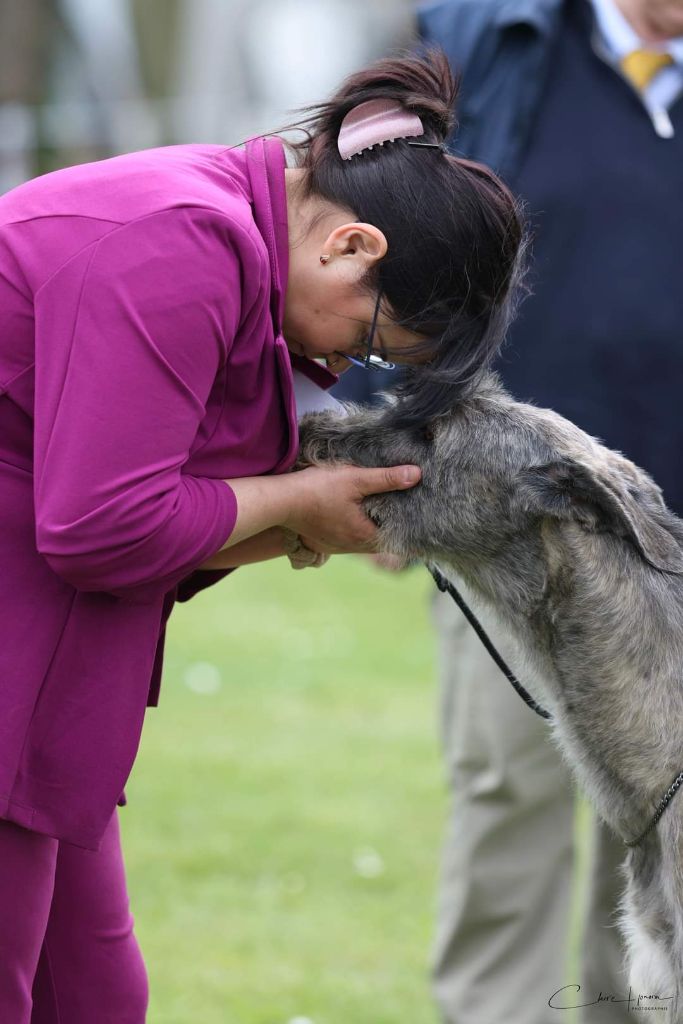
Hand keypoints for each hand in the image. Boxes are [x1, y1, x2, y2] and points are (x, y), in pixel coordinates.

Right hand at [283, 463, 420, 553]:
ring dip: (374, 526)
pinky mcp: (324, 539)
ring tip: (386, 506)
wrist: (280, 501)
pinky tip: (359, 510)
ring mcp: (336, 546)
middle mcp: (351, 546)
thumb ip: (386, 479)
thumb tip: (416, 475)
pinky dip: (358, 526)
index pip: (398, 541)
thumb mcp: (355, 479)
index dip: (410, 529)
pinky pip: (349, 536)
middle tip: (407, 507)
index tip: (421, 517)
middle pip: (382, 540)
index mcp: (363, 536)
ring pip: (365, 538)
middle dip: (393, 526)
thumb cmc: (317, 490)